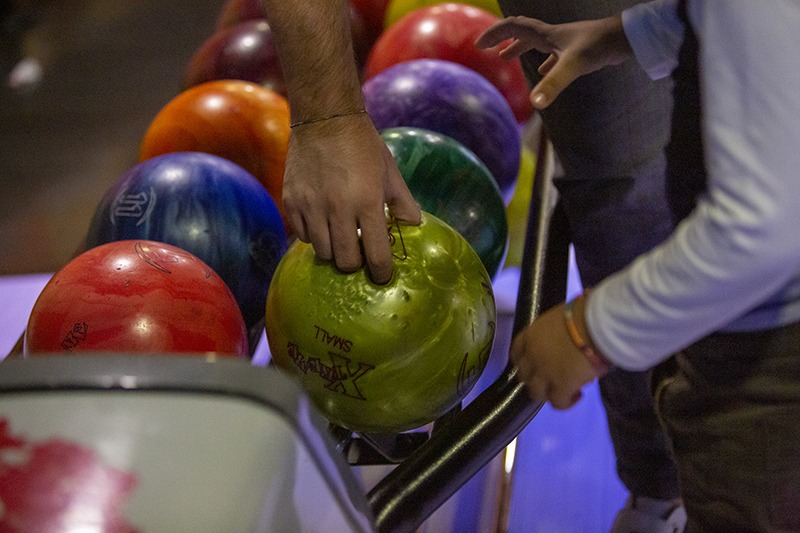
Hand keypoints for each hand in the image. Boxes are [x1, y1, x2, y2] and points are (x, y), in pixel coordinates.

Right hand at [281, 113, 420, 283]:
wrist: (325, 119)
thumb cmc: (363, 146)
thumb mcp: (390, 172)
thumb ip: (403, 203)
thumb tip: (414, 226)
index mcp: (367, 203)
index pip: (376, 255)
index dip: (381, 272)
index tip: (382, 276)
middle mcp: (338, 209)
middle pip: (345, 261)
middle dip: (355, 264)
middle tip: (360, 255)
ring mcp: (311, 206)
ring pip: (322, 252)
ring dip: (334, 250)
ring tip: (341, 236)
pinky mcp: (291, 202)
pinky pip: (302, 235)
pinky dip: (314, 236)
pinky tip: (322, 223)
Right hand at [475, 15, 631, 108]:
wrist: (627, 38)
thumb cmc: (600, 46)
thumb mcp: (572, 66)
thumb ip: (553, 84)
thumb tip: (534, 104)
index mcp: (547, 35)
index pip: (514, 28)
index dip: (495, 34)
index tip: (480, 45)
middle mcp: (554, 36)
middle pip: (522, 33)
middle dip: (503, 39)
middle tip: (488, 50)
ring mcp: (566, 43)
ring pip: (537, 43)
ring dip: (520, 48)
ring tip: (508, 58)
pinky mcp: (578, 51)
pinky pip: (554, 54)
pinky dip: (544, 61)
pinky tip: (545, 72)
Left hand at [510, 300, 605, 408]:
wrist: (597, 324)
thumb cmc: (584, 314)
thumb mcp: (560, 320)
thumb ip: (556, 334)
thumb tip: (567, 344)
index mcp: (530, 335)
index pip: (516, 353)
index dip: (524, 362)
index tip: (534, 365)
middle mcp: (532, 355)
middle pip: (524, 376)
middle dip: (536, 379)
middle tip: (552, 378)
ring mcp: (545, 372)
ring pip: (536, 393)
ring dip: (548, 393)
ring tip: (565, 390)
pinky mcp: (561, 386)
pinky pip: (558, 403)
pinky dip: (567, 402)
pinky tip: (577, 395)